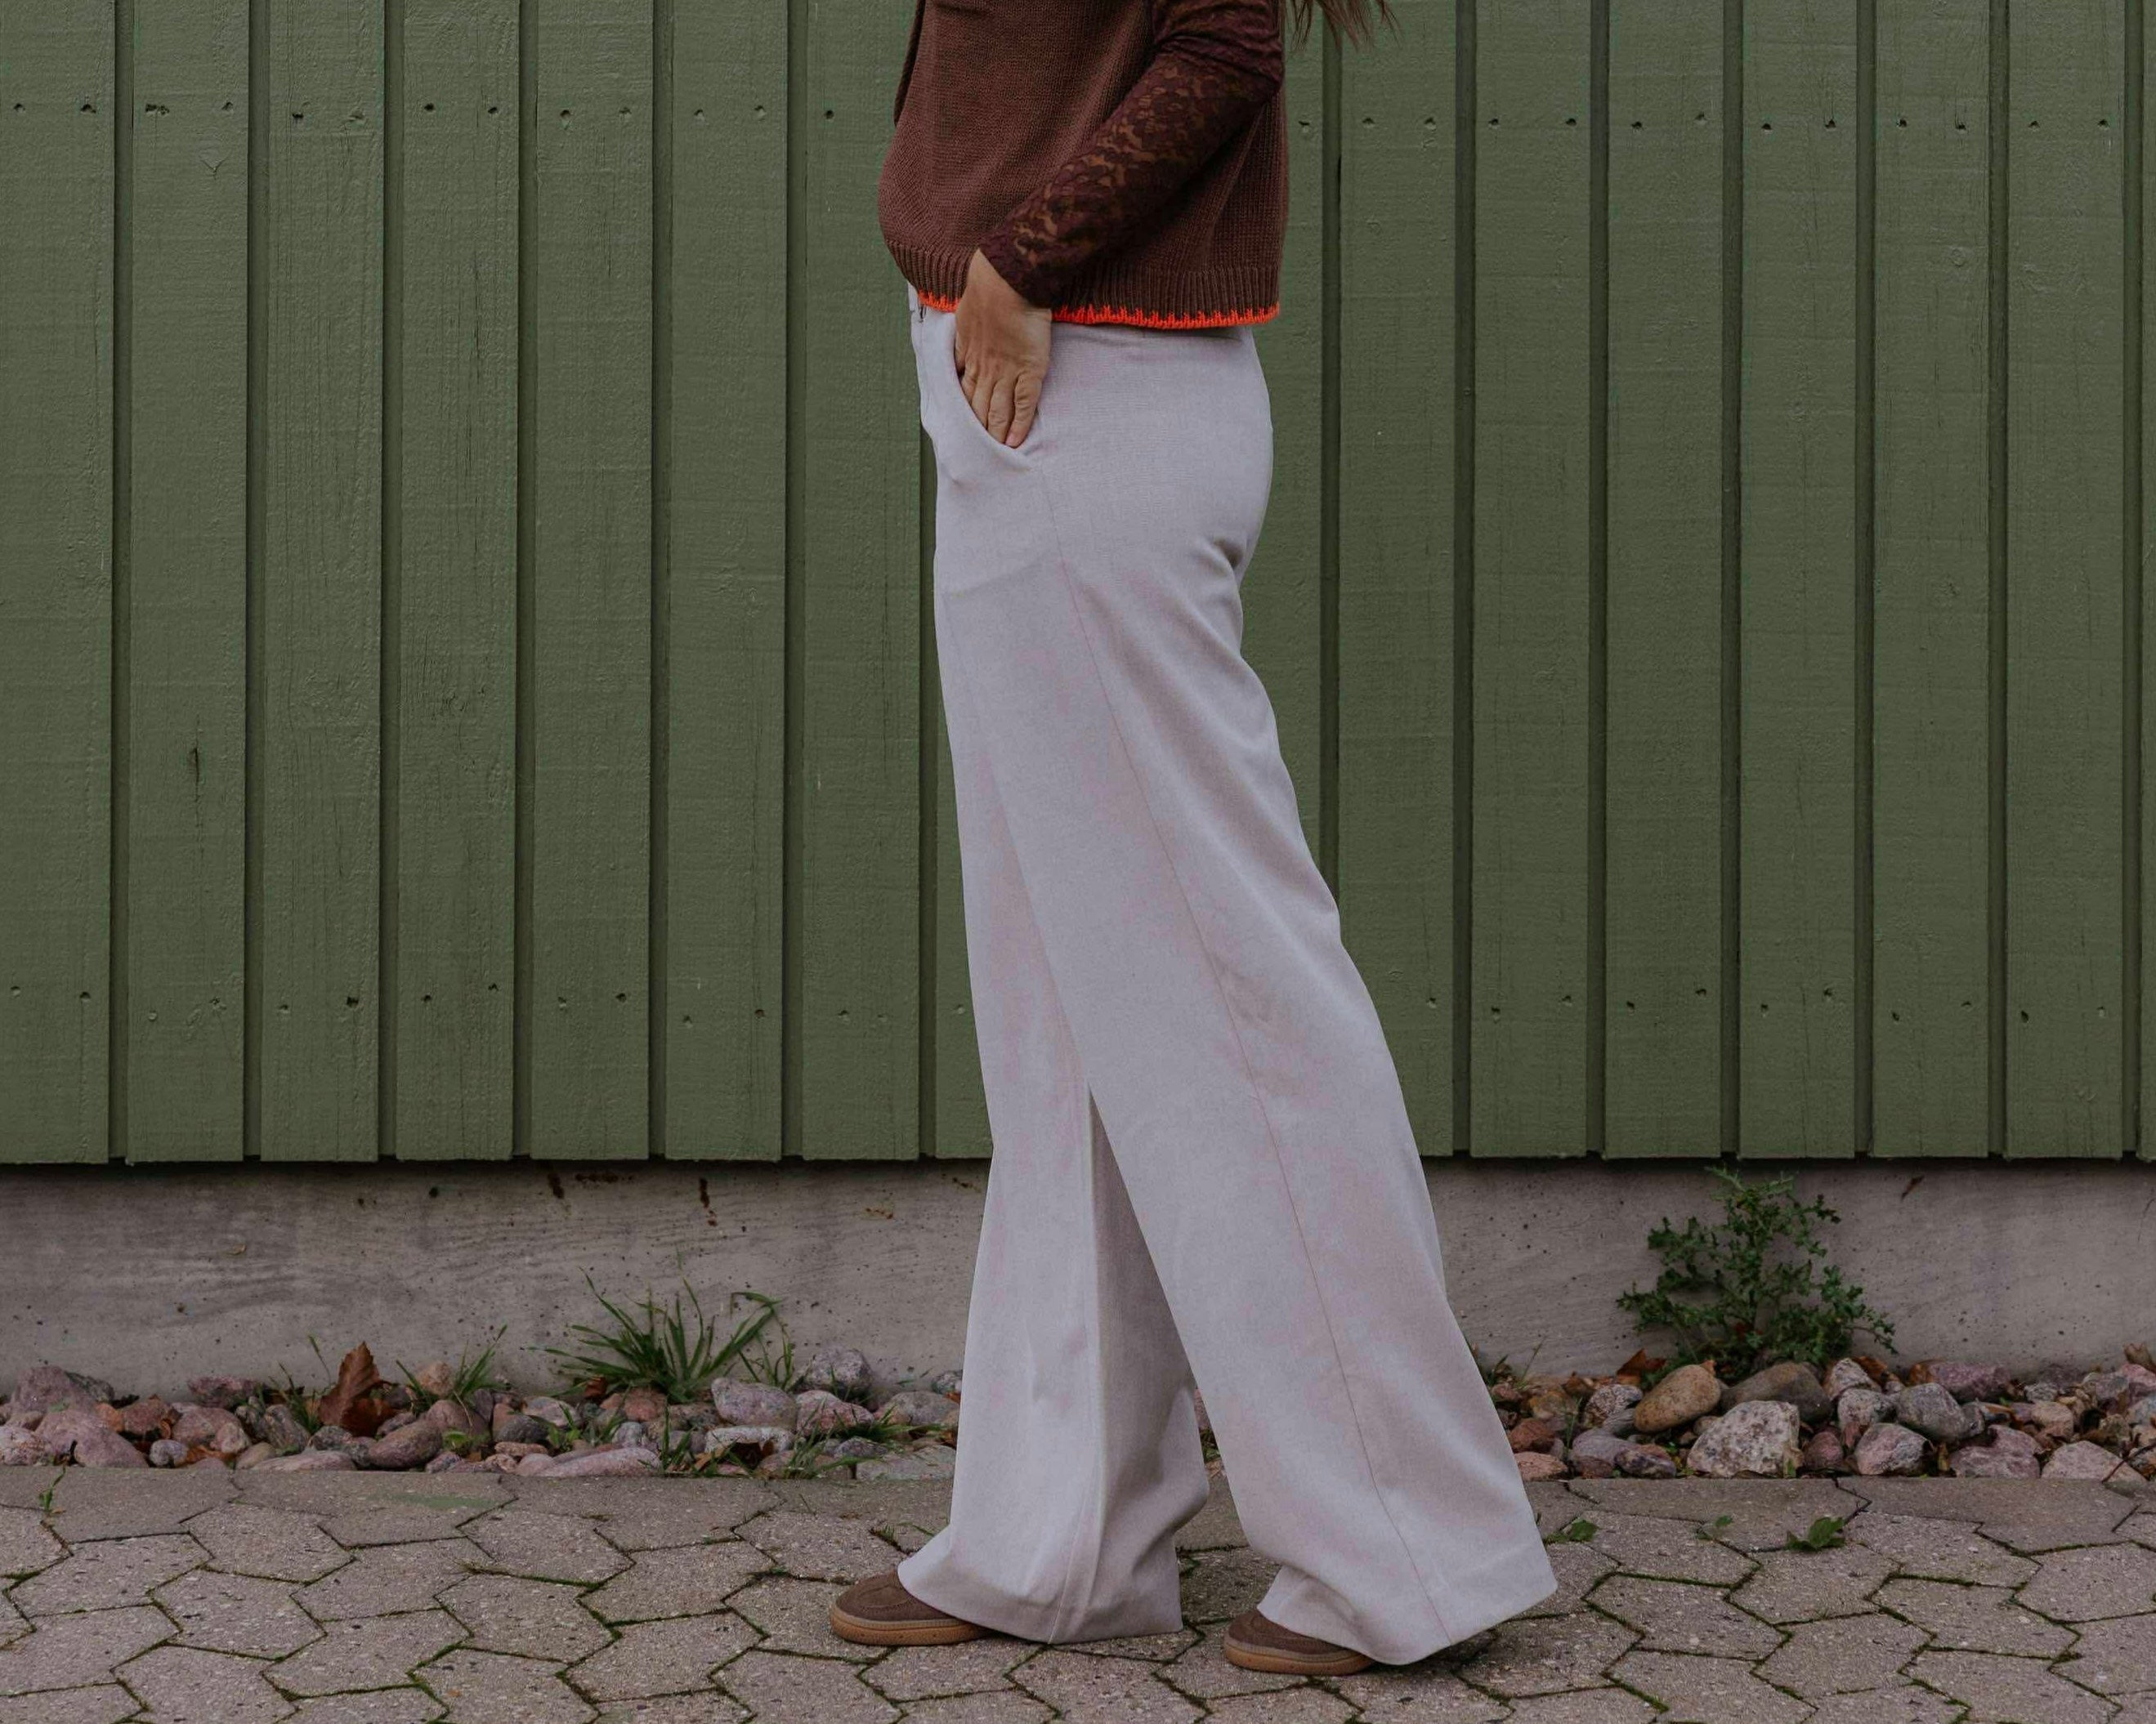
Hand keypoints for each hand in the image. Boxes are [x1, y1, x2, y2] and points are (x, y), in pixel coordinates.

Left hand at [952, 249, 1050, 448]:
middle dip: (976, 429)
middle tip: (975, 450)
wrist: (1009, 280)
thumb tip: (960, 342)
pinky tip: (1015, 442)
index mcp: (969, 354)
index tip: (961, 425)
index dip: (964, 409)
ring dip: (995, 433)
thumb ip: (963, 333)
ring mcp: (1006, 372)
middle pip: (978, 406)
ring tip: (994, 452)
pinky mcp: (1029, 371)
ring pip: (997, 411)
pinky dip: (1018, 426)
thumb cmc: (988, 287)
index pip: (964, 390)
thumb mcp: (965, 312)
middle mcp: (985, 368)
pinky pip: (1023, 406)